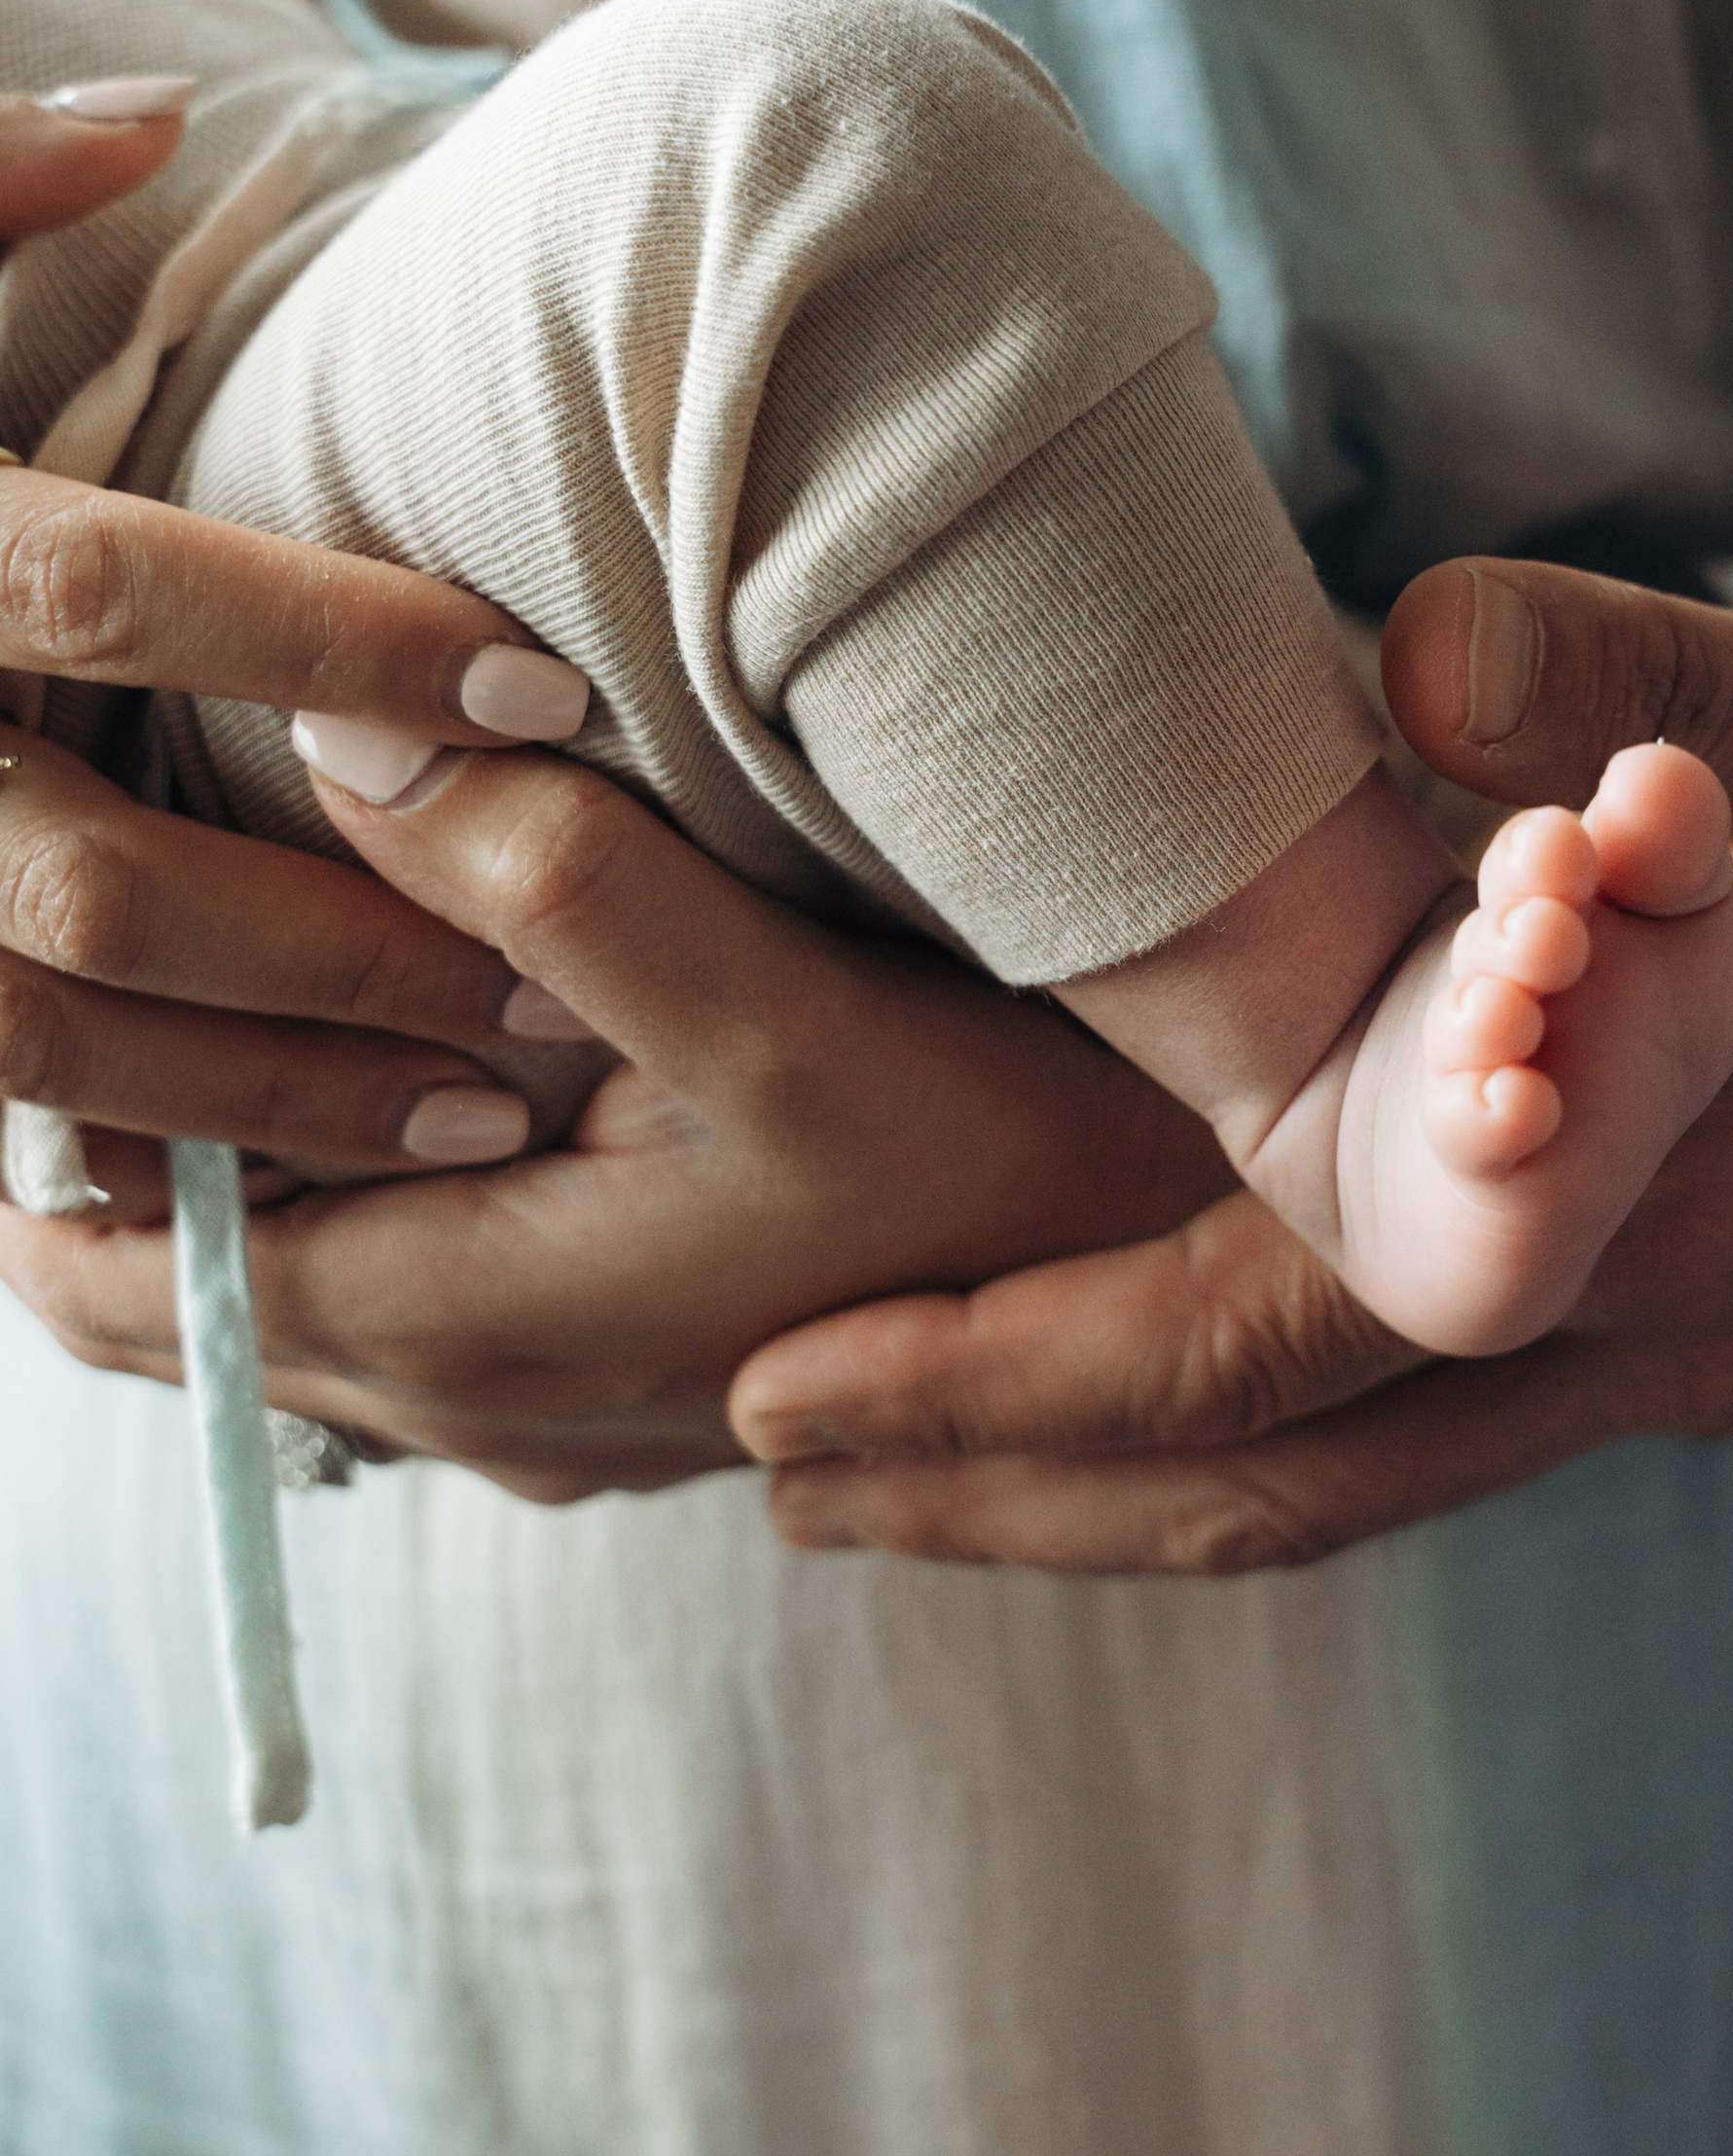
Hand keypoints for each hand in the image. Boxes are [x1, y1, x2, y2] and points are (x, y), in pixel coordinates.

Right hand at [0, 86, 597, 1206]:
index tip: (552, 688)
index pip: (113, 595)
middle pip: (102, 878)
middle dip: (346, 940)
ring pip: (40, 1045)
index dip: (339, 641)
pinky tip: (300, 1181)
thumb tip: (159, 120)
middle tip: (564, 977)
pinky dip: (135, 1160)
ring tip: (488, 1109)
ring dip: (274, 1093)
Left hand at [1, 745, 1231, 1494]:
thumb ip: (551, 878)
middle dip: (99, 1184)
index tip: (10, 996)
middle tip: (60, 1014)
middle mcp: (481, 1410)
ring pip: (300, 1335)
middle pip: (183, 1325)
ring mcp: (562, 1423)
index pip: (127, 1280)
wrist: (1191, 1294)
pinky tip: (401, 1124)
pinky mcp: (640, 1397)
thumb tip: (336, 732)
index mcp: (458, 1323)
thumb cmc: (997, 1156)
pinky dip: (345, 1245)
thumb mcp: (775, 1012)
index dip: (30, 1161)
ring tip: (198, 1047)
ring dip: (226, 1214)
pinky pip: (414, 1339)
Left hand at [729, 558, 1732, 1567]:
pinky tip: (1165, 1397)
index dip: (1025, 1374)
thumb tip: (1400, 645)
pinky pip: (1432, 1442)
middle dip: (1000, 1484)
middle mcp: (1650, 1337)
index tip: (800, 1379)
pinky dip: (1251, 1451)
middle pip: (1268, 1481)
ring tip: (902, 1484)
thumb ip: (1679, 695)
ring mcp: (1683, 1365)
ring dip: (1102, 1501)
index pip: (1284, 1346)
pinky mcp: (1714, 1341)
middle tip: (755, 1468)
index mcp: (1672, 1217)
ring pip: (1344, 1491)